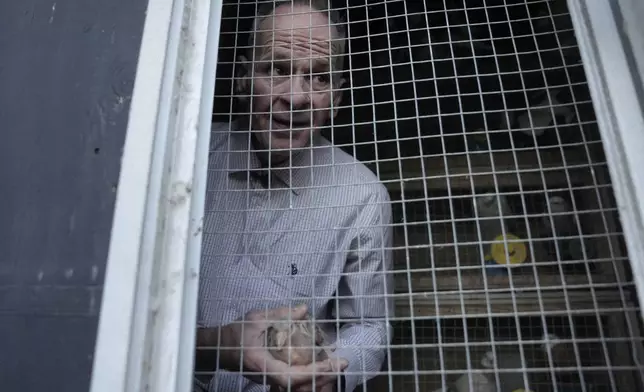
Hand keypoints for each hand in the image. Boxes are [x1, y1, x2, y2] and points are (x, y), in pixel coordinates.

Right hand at [218, 304, 347, 389]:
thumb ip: (280, 314)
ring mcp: (270, 379)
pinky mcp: (272, 376)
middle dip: (323, 377)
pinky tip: (320, 365)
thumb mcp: (256, 319)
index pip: (292, 375)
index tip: (332, 364)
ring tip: (335, 365)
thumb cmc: (234, 334)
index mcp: (263, 364)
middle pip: (299, 385)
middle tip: (342, 363)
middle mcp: (267, 376)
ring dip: (318, 377)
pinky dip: (309, 374)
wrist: (218, 348)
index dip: (314, 372)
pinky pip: (294, 380)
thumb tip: (304, 310)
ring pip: (298, 385)